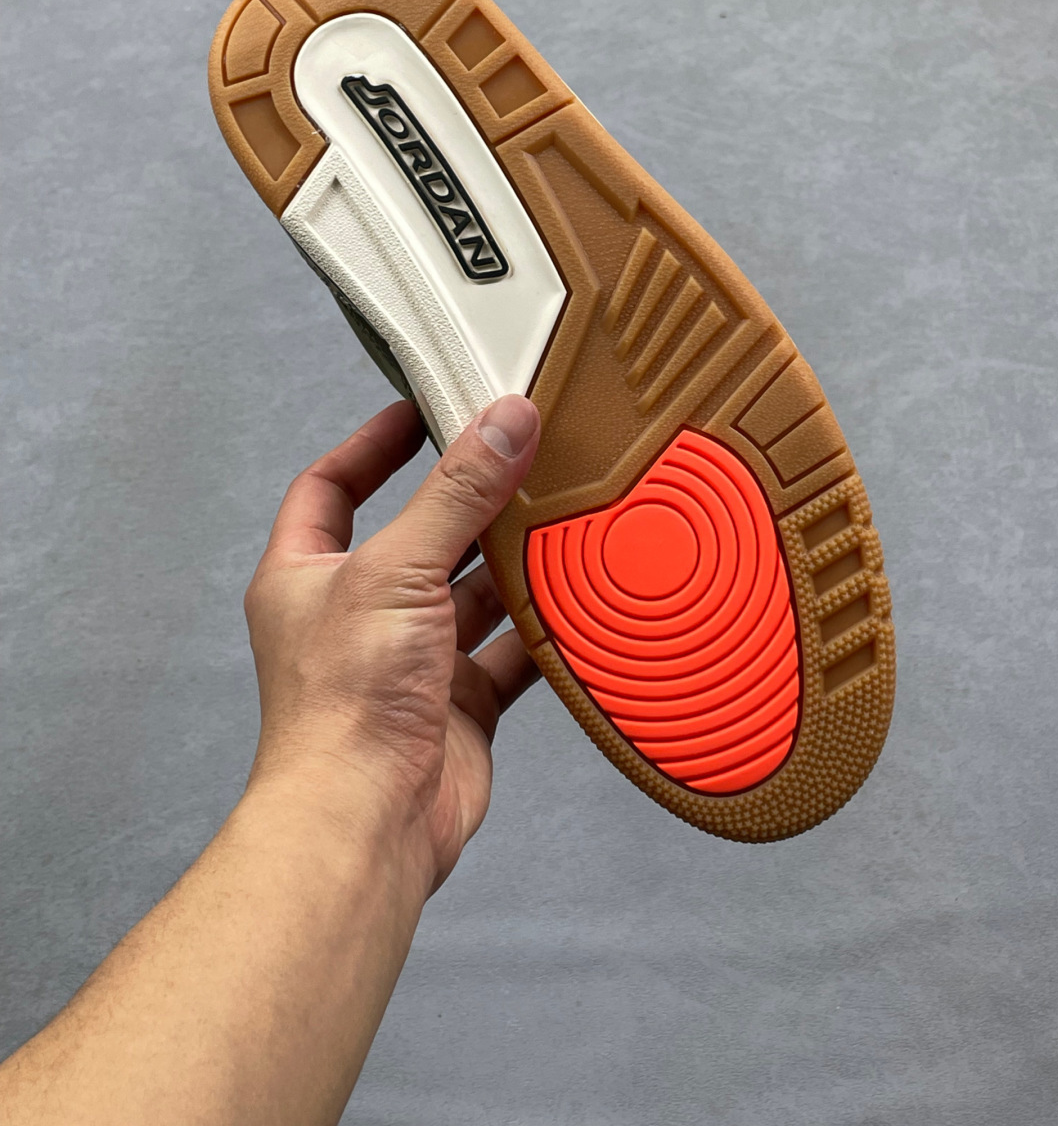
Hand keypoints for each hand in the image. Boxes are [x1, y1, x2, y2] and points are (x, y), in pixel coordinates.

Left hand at [243, 393, 541, 890]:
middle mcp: (356, 615)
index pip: (330, 488)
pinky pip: (507, 652)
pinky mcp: (457, 705)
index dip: (371, 445)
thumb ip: (456, 495)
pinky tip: (575, 600)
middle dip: (466, 503)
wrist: (367, 822)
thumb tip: (502, 422)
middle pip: (417, 537)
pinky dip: (540, 629)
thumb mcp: (397, 571)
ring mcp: (409, 662)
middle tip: (518, 458)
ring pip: (468, 595)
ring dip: (510, 563)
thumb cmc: (344, 706)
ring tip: (558, 515)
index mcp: (308, 577)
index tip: (421, 410)